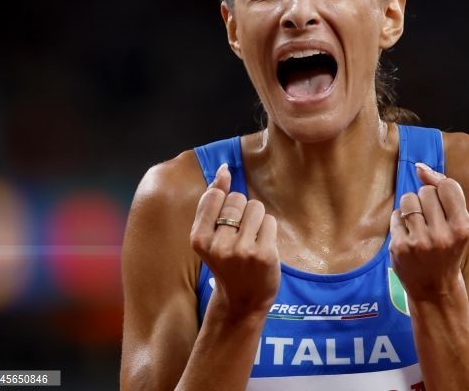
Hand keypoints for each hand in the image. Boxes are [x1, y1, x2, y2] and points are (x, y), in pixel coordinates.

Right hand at [190, 163, 279, 316]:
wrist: (242, 301)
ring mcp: (241, 251)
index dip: (226, 204)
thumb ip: (213, 201)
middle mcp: (218, 245)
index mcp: (198, 239)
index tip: (227, 223)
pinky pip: (270, 221)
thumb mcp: (210, 235)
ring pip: (256, 207)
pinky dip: (269, 230)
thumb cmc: (226, 262)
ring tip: (252, 241)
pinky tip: (263, 248)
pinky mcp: (263, 254)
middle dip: (242, 212)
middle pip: (238, 199)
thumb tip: (223, 168)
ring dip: (258, 220)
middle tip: (240, 237)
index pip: (216, 195)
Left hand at [389, 163, 468, 300]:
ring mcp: (420, 242)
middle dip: (425, 201)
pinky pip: (396, 215)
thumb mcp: (458, 223)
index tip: (441, 204)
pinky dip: (400, 221)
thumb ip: (445, 192)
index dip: (440, 190)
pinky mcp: (400, 247)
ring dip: (411, 208)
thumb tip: (420, 167)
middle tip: (430, 222)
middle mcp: (443, 235)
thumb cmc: (448, 249)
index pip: (447, 186)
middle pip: (425, 191)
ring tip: (418, 226)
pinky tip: (408, 235)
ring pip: (408, 199)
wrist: (435, 288)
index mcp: (463, 227)